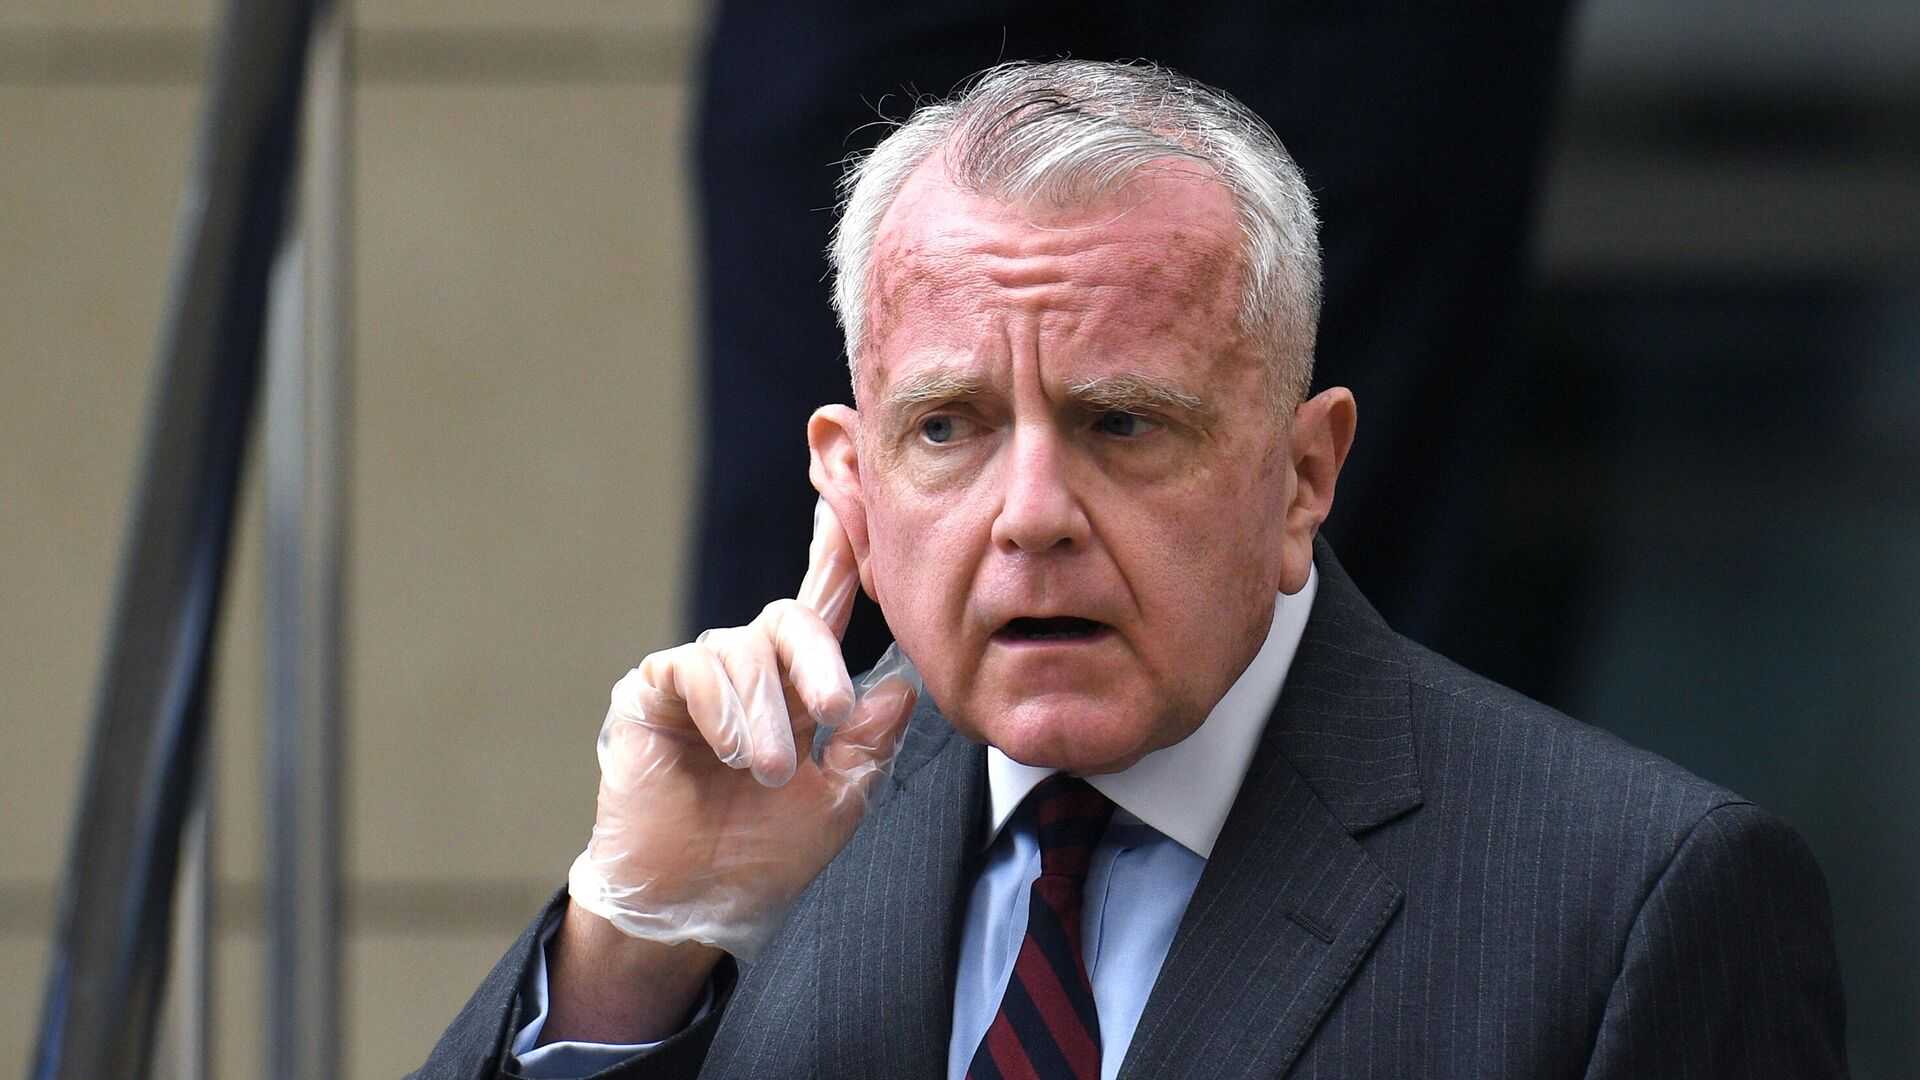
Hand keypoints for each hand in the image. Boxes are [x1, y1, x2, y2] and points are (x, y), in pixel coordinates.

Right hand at [565, 500, 919, 960]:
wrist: (694, 906)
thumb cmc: (763, 858)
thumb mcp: (839, 803)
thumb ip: (869, 745)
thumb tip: (900, 687)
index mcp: (794, 689)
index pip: (820, 607)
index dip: (834, 554)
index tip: (846, 501)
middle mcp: (747, 672)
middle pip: (789, 619)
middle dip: (818, 661)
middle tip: (832, 715)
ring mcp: (696, 679)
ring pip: (742, 649)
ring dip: (765, 714)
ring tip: (767, 772)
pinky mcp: (650, 694)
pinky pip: (692, 669)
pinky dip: (722, 707)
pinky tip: (729, 750)